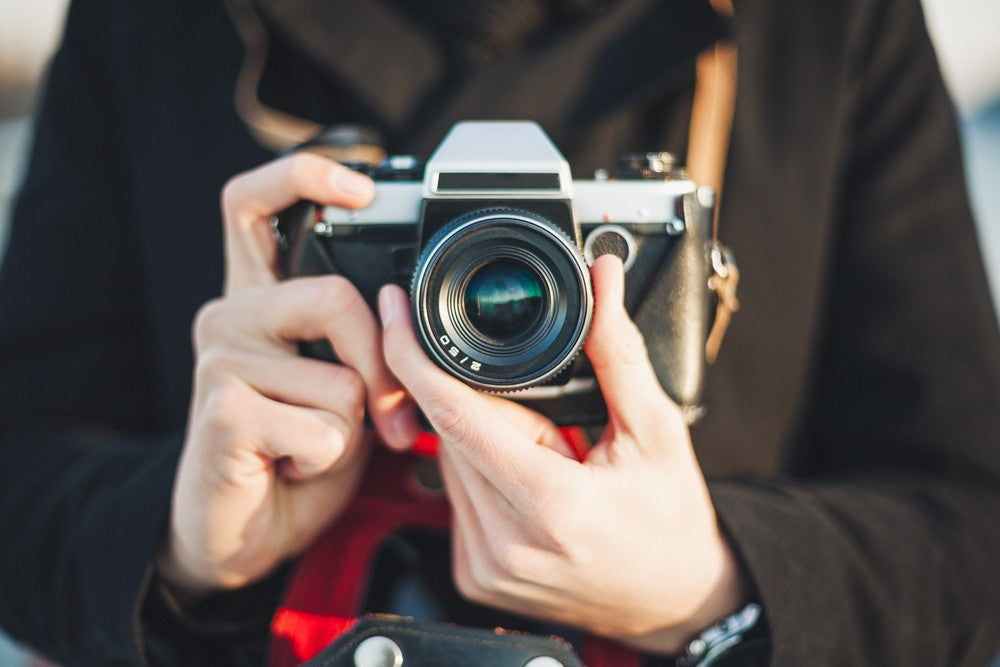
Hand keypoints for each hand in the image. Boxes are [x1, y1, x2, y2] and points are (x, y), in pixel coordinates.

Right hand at [157, 154, 418, 599]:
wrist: (241, 530)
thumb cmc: (297, 453)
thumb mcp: (342, 388)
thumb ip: (364, 346)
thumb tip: (413, 330)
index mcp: (259, 297)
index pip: (254, 202)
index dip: (304, 175)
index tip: (361, 187)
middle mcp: (230, 315)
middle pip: (336, 296)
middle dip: (381, 369)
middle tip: (386, 419)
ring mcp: (219, 359)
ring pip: (341, 379)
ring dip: (351, 431)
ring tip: (312, 446)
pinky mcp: (221, 410)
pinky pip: (322, 428)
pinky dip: (328, 461)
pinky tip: (292, 467)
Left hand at [379, 254, 745, 652]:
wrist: (672, 599)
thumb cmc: (669, 519)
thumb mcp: (655, 429)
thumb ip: (617, 352)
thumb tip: (601, 279)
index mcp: (551, 504)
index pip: (456, 415)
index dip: (415, 355)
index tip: (395, 309)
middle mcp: (505, 543)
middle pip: (452, 434)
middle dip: (485, 402)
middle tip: (549, 420)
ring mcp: (485, 567)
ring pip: (449, 463)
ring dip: (483, 439)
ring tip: (551, 458)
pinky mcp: (474, 576)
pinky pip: (456, 499)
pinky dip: (482, 474)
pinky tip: (532, 484)